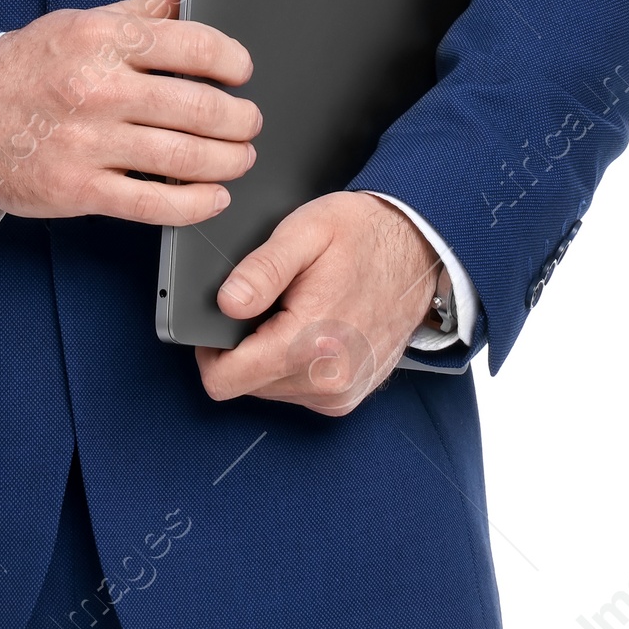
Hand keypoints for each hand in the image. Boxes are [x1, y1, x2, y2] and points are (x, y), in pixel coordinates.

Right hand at [0, 0, 261, 226]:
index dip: (232, 60)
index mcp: (102, 39)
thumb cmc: (31, 65)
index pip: (192, 44)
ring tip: (240, 156)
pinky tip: (212, 196)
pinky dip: (195, 203)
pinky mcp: (79, 189)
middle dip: (241, 119)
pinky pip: (154, 203)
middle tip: (250, 121)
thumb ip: (147, 5)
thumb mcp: (87, 21)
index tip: (242, 71)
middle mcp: (98, 88)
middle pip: (198, 106)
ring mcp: (88, 142)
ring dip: (228, 161)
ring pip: (183, 157)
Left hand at [194, 192, 440, 417]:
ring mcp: (341, 394)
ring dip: (268, 355)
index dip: (208, 348)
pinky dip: (292, 364)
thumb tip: (225, 303)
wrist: (419, 249)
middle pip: (245, 386)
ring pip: (268, 391)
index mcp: (310, 342)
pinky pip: (297, 391)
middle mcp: (328, 382)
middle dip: (242, 347)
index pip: (226, 379)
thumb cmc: (363, 235)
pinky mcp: (349, 397)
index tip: (220, 317)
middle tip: (264, 302)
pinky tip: (309, 327)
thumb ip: (261, 270)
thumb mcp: (306, 231)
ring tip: (292, 310)